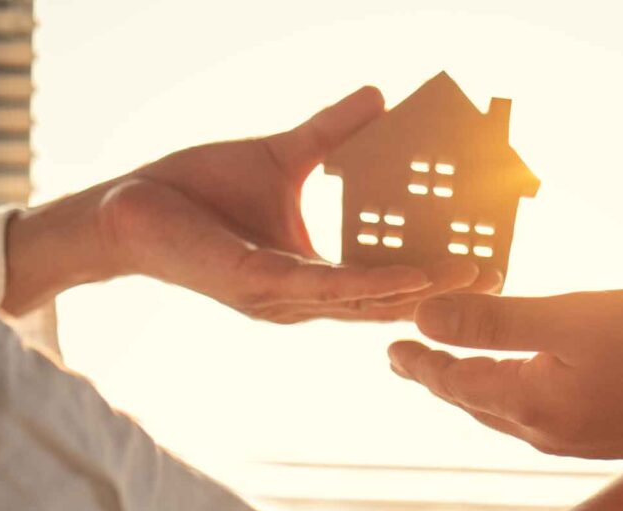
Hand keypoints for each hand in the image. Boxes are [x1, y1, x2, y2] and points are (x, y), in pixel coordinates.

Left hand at [3, 86, 499, 319]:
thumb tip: (379, 98)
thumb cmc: (199, 190)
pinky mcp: (259, 283)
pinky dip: (372, 283)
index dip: (430, 274)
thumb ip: (333, 135)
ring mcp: (280, 297)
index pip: (381, 279)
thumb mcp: (284, 156)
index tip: (478, 260)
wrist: (128, 206)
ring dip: (419, 291)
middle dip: (439, 292)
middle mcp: (301, 297)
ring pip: (363, 300)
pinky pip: (325, 287)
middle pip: (383, 300)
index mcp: (309, 275)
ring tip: (469, 277)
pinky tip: (413, 275)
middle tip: (493, 277)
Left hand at [389, 291, 622, 457]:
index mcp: (531, 405)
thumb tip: (424, 315)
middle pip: (474, 401)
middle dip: (438, 378)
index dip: (419, 363)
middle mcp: (546, 431)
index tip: (390, 348)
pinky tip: (522, 377)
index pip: (454, 382)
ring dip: (472, 386)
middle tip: (408, 359)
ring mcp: (577, 437)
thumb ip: (495, 321)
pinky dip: (511, 390)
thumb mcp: (570, 320)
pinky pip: (537, 412)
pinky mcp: (603, 432)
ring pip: (504, 410)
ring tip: (454, 367)